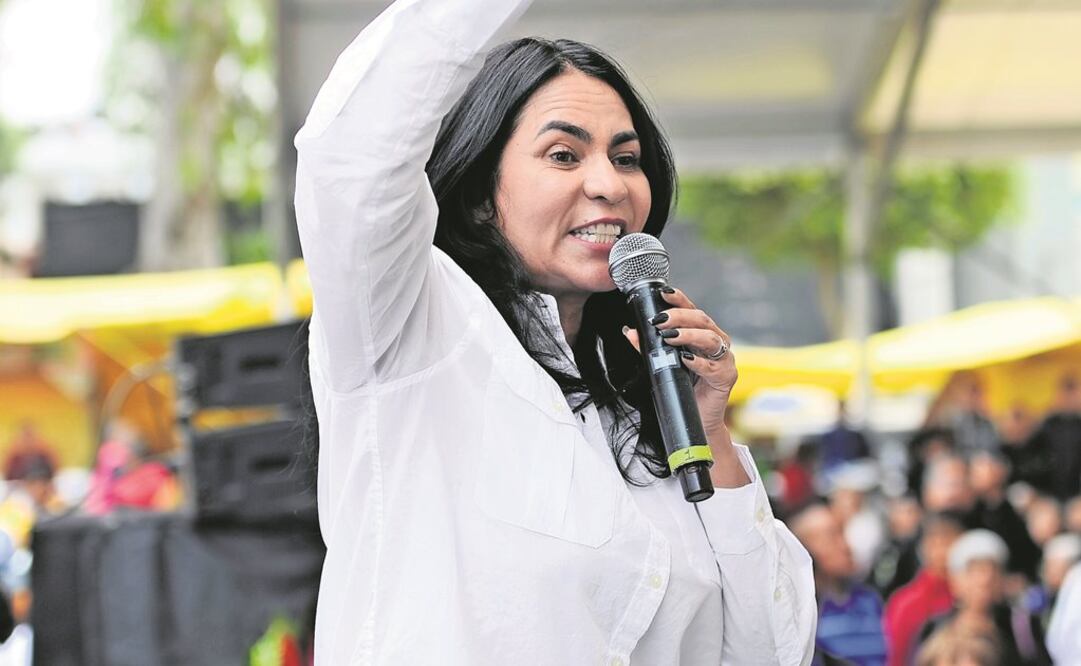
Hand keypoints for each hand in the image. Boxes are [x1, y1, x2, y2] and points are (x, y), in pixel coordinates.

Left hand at [621, 287, 736, 435]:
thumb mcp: (663, 363)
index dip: (679, 299)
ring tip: (669, 337)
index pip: (692, 309)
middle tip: (659, 320)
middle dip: (679, 316)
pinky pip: (714, 367)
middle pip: (701, 320)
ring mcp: (724, 358)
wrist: (697, 418)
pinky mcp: (727, 377)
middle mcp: (717, 341)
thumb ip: (649, 347)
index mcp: (702, 333)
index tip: (663, 292)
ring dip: (688, 335)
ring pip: (710, 338)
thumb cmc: (682, 386)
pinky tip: (686, 359)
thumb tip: (630, 331)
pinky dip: (699, 362)